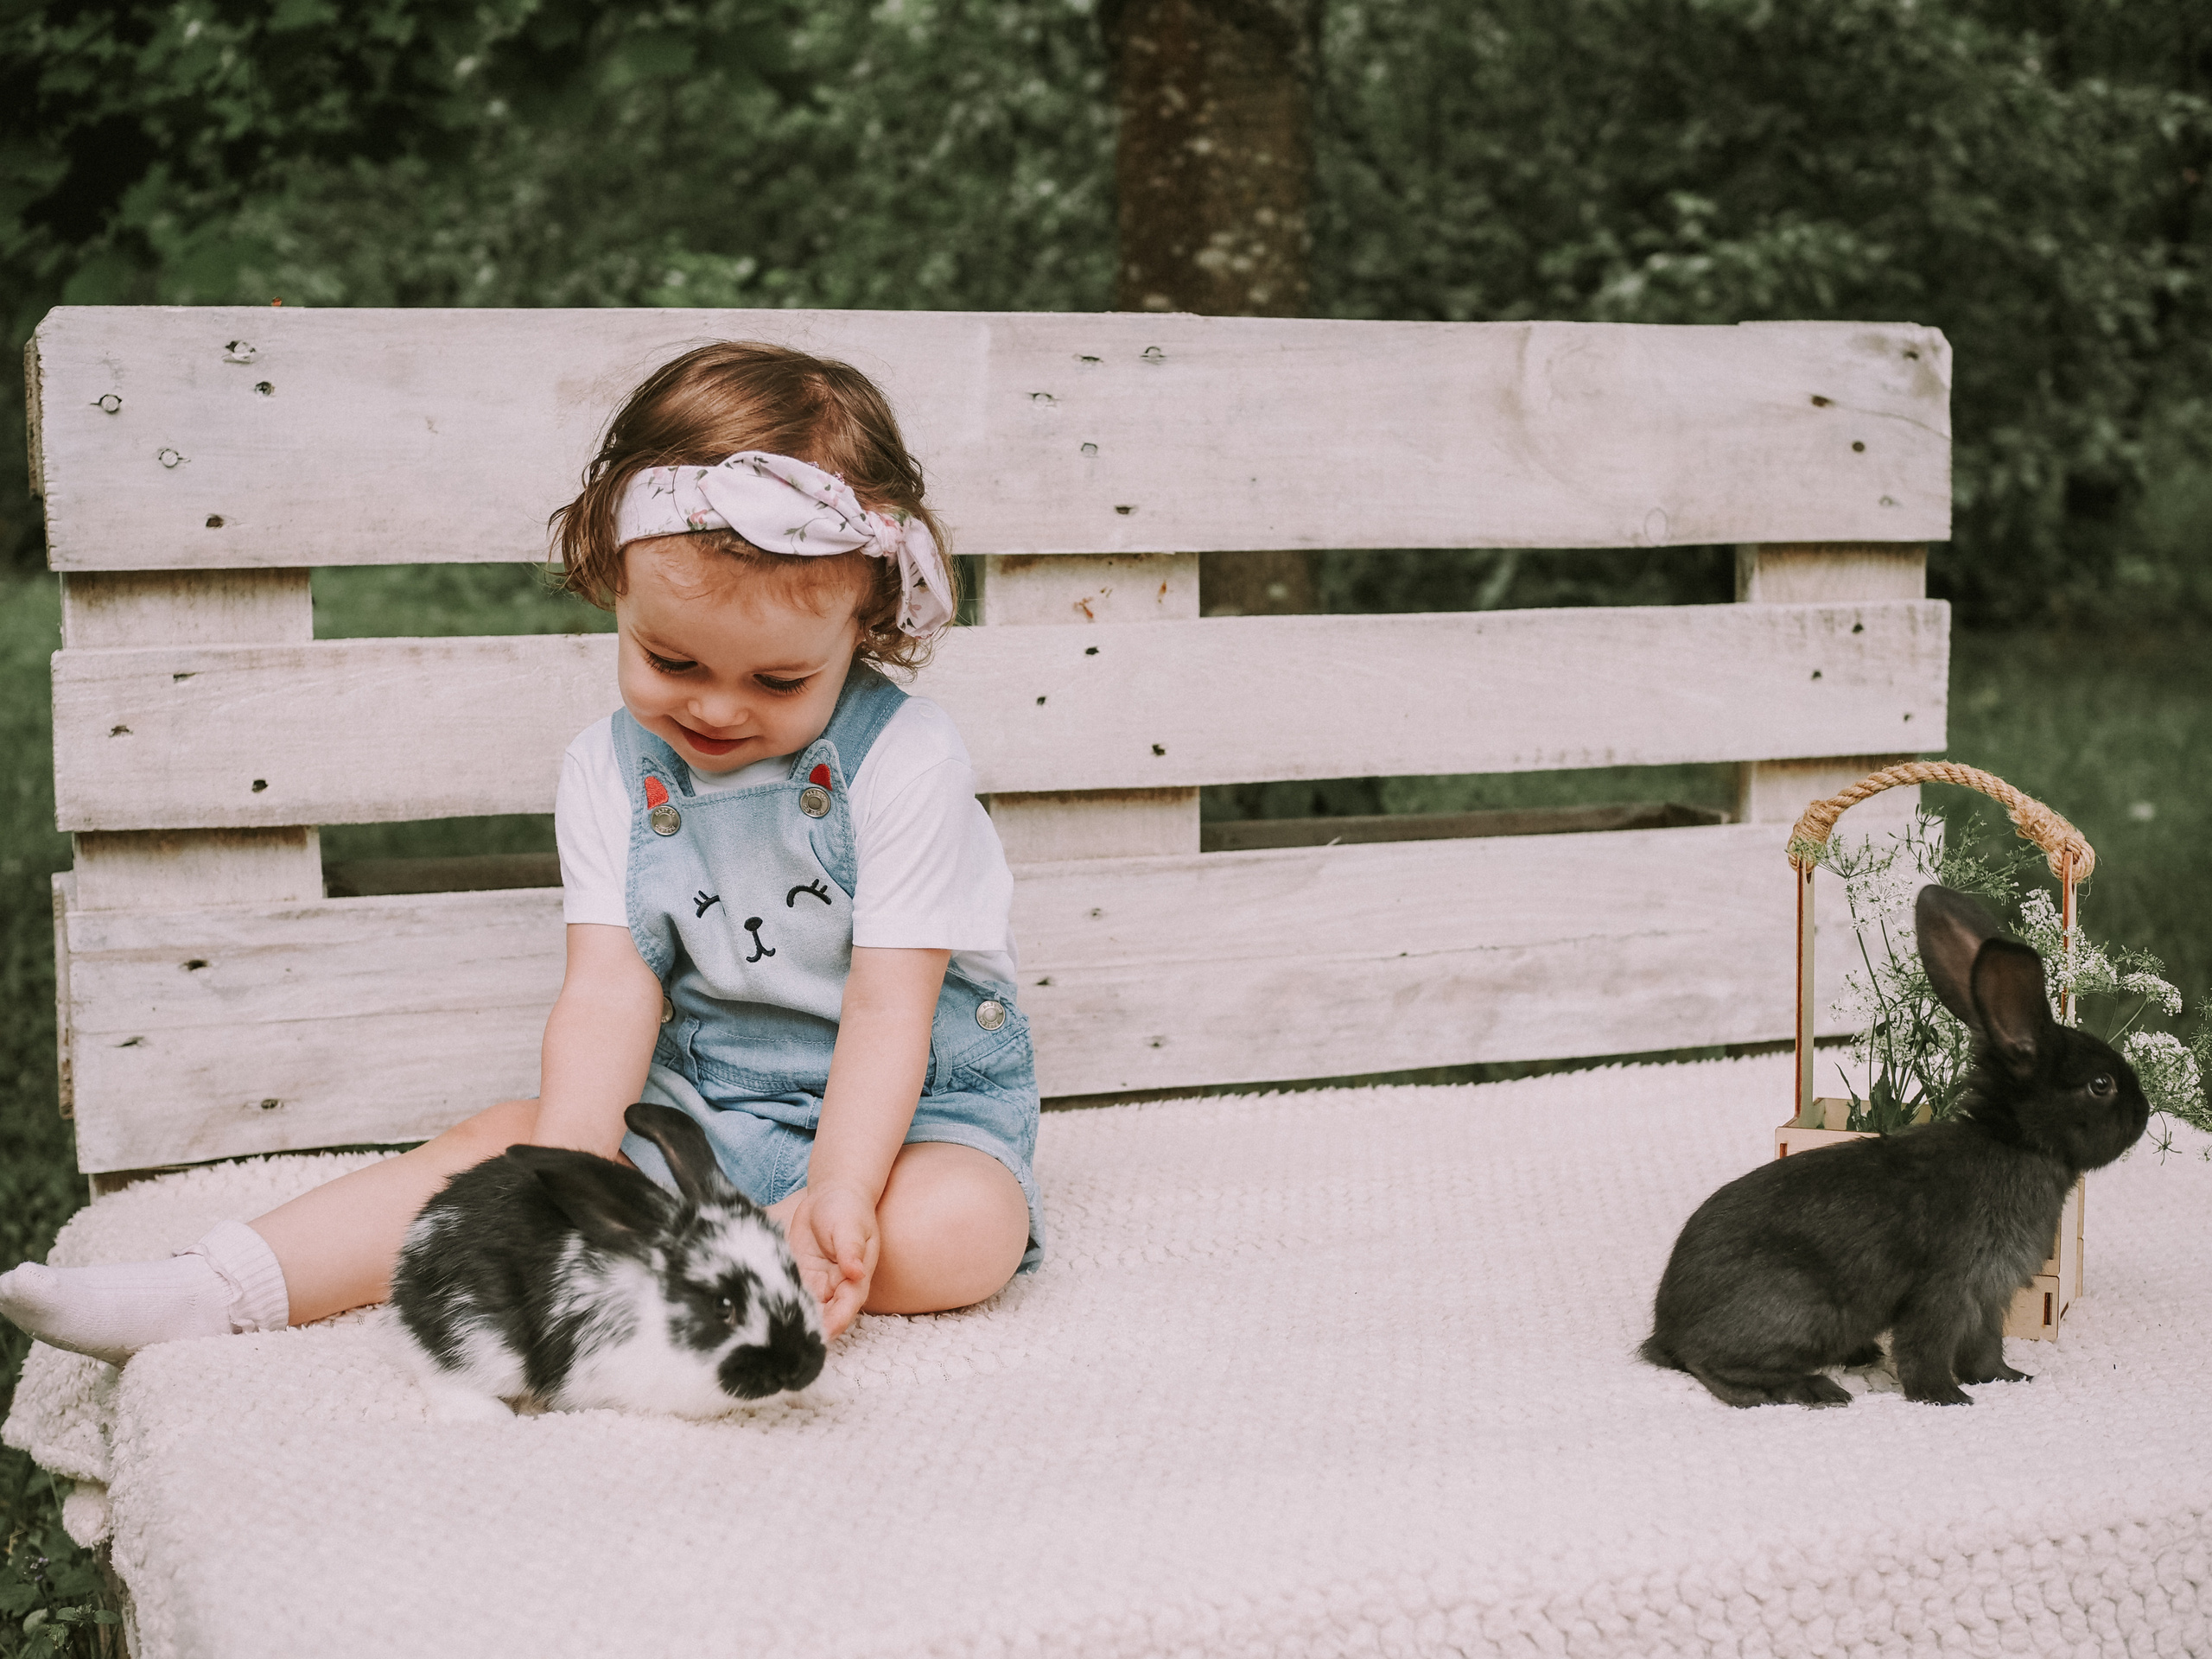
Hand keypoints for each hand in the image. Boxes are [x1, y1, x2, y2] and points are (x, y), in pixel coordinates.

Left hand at [772, 1183, 878, 1340]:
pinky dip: (779, 1305)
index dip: (833, 1324)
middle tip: (786, 1341)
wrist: (832, 1195)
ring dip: (793, 1322)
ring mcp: (817, 1285)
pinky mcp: (800, 1278)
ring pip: (806, 1312)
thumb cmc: (848, 1209)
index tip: (817, 1335)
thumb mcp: (850, 1226)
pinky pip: (790, 1296)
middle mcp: (836, 1288)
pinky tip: (762, 1311)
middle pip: (825, 1318)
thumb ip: (851, 1249)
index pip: (846, 1308)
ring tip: (771, 1331)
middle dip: (810, 1330)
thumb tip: (856, 1272)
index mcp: (855, 1280)